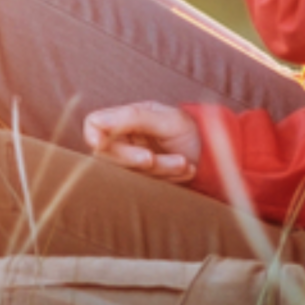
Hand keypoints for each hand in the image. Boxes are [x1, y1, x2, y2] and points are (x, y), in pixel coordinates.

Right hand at [83, 102, 201, 182]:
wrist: (212, 152)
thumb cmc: (188, 130)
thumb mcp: (168, 119)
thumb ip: (134, 118)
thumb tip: (98, 123)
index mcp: (126, 119)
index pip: (95, 124)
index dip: (93, 134)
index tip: (100, 143)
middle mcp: (124, 141)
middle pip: (108, 153)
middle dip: (133, 158)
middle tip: (153, 159)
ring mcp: (131, 163)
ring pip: (129, 172)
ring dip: (160, 170)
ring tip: (184, 163)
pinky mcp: (144, 181)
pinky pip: (145, 186)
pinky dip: (168, 179)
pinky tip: (186, 170)